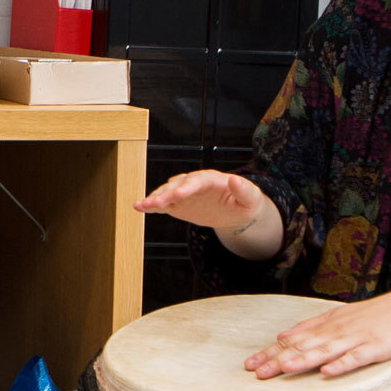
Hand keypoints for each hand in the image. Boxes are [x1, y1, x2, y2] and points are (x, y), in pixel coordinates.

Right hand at [136, 169, 272, 234]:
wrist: (236, 211)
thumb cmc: (245, 203)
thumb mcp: (251, 198)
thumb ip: (244, 189)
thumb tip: (234, 179)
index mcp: (212, 179)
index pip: (198, 180)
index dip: (188, 186)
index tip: (179, 194)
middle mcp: (194, 183)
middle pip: (178, 185)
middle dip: (167, 193)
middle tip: (156, 202)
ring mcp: (184, 193)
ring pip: (167, 193)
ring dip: (155, 198)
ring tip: (142, 206)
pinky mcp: (177, 204)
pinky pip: (163, 204)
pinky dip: (151, 205)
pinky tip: (139, 207)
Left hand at [245, 292, 390, 380]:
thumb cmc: (370, 315)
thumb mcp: (336, 317)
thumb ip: (309, 327)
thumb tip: (281, 336)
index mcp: (325, 326)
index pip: (292, 341)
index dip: (270, 352)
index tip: (250, 365)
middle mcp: (335, 331)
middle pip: (303, 347)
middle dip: (279, 359)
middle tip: (257, 372)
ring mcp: (354, 339)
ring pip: (325, 351)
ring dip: (303, 359)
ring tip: (284, 368)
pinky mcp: (374, 348)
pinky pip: (356, 358)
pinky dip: (341, 364)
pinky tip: (327, 372)